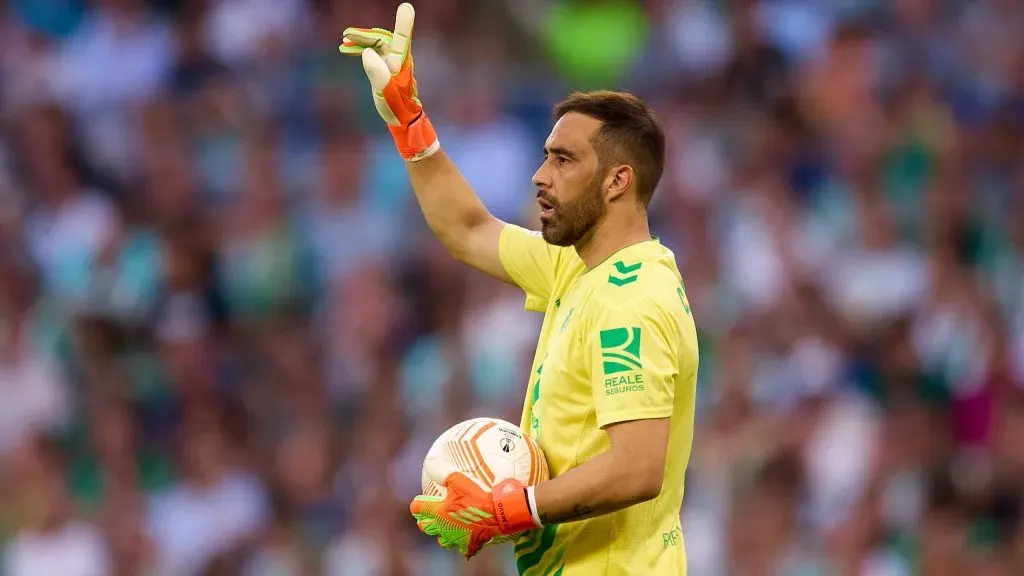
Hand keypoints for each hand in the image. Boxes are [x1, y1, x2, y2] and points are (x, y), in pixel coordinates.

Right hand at [338, 3, 439, 161]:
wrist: (403, 119)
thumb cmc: (396, 107)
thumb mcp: (385, 92)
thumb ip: (377, 73)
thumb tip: (367, 53)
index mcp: (400, 63)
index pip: (401, 39)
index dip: (403, 24)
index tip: (406, 7)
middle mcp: (399, 59)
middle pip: (381, 38)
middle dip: (363, 35)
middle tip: (346, 35)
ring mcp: (393, 62)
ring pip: (376, 44)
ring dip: (361, 41)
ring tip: (344, 42)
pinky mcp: (388, 67)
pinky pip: (374, 51)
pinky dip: (363, 48)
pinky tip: (350, 50)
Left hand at [410, 461, 538, 558]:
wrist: (499, 513)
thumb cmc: (478, 495)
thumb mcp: (459, 480)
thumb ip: (442, 473)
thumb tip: (429, 464)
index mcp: (439, 512)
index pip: (418, 509)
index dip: (417, 505)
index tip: (418, 502)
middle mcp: (444, 528)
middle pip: (426, 528)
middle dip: (425, 522)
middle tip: (429, 516)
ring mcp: (456, 538)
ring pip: (442, 541)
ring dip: (443, 534)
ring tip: (447, 528)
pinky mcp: (469, 545)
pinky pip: (462, 548)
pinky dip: (463, 543)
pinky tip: (467, 538)